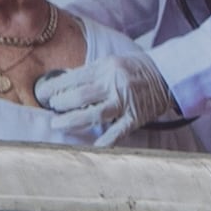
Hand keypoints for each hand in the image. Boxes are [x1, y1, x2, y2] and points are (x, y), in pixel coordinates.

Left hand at [36, 43, 178, 146]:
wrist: (168, 75)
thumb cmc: (135, 69)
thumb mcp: (111, 63)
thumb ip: (89, 73)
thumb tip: (62, 84)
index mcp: (106, 67)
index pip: (73, 78)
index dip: (55, 88)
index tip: (43, 95)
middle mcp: (114, 83)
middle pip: (80, 96)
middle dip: (61, 104)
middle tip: (52, 110)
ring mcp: (125, 102)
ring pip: (94, 114)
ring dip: (73, 121)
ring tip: (58, 124)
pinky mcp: (135, 117)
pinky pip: (118, 131)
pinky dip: (106, 141)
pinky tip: (92, 147)